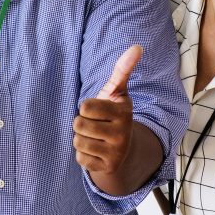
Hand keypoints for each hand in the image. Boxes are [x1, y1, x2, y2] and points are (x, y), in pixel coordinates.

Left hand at [72, 45, 141, 174]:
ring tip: (95, 137)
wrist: (124, 149)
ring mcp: (116, 152)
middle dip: (82, 123)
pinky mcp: (107, 167)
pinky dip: (84, 155)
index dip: (86, 107)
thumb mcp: (117, 92)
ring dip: (81, 139)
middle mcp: (122, 133)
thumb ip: (123, 70)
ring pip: (78, 141)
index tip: (98, 111)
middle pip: (78, 124)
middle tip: (96, 125)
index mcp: (123, 112)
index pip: (85, 106)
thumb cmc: (114, 115)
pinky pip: (80, 158)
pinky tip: (96, 151)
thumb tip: (137, 47)